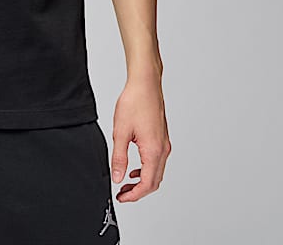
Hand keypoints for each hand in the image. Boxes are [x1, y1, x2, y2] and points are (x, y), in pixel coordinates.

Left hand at [110, 76, 170, 201]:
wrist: (145, 84)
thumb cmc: (134, 102)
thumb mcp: (120, 132)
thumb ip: (119, 158)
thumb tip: (118, 178)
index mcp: (153, 150)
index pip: (147, 184)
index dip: (134, 195)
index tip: (121, 197)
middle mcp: (163, 149)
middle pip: (154, 181)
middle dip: (138, 191)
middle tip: (122, 194)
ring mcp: (164, 143)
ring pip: (157, 172)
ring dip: (143, 181)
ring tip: (126, 183)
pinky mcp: (162, 137)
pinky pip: (157, 161)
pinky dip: (147, 169)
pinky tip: (134, 167)